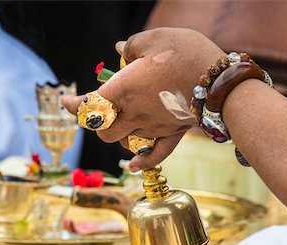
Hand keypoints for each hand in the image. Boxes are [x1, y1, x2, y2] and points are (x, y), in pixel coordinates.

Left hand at [62, 28, 224, 169]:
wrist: (220, 78)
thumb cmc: (186, 54)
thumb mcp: (155, 38)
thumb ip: (131, 46)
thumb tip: (120, 50)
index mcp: (124, 90)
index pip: (87, 105)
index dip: (72, 104)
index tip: (66, 100)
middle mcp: (135, 114)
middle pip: (103, 132)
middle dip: (98, 122)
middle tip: (104, 108)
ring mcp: (154, 128)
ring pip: (124, 143)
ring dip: (119, 134)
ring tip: (123, 121)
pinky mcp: (173, 134)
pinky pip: (154, 155)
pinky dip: (142, 161)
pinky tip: (134, 164)